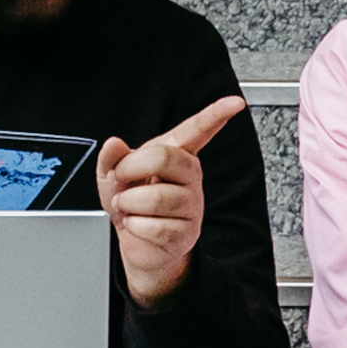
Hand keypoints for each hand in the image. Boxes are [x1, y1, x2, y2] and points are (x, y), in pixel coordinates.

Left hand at [93, 95, 243, 311]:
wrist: (138, 244)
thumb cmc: (131, 204)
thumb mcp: (112, 176)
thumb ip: (111, 158)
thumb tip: (114, 144)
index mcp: (177, 155)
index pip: (199, 130)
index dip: (217, 114)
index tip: (235, 103)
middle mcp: (191, 176)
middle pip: (163, 158)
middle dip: (130, 169)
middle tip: (121, 180)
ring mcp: (192, 205)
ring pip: (154, 198)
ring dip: (128, 204)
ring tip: (130, 207)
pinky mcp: (186, 232)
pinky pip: (153, 227)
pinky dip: (134, 227)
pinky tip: (139, 225)